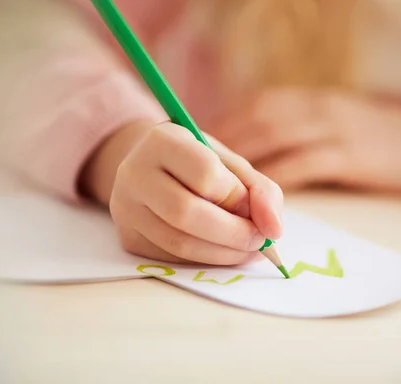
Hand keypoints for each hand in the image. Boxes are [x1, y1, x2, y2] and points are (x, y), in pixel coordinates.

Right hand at [80, 121, 282, 264]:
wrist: (152, 169)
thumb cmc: (198, 163)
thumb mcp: (230, 163)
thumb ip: (259, 190)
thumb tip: (274, 229)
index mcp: (162, 140)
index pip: (205, 174)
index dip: (238, 198)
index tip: (256, 208)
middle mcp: (134, 172)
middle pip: (186, 213)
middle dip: (233, 234)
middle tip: (260, 241)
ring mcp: (126, 207)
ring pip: (179, 243)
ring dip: (224, 254)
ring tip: (248, 250)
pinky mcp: (128, 237)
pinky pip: (172, 258)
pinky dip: (206, 261)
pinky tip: (224, 253)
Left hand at [211, 89, 400, 193]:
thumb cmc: (376, 139)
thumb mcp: (335, 122)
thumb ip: (299, 130)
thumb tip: (258, 154)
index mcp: (311, 99)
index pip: (258, 105)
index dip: (228, 124)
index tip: (203, 148)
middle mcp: (317, 107)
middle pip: (260, 119)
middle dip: (228, 142)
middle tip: (202, 169)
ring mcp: (334, 128)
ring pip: (276, 138)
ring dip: (245, 161)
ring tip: (222, 185)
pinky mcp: (350, 154)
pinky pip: (304, 164)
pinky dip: (277, 178)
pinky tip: (260, 195)